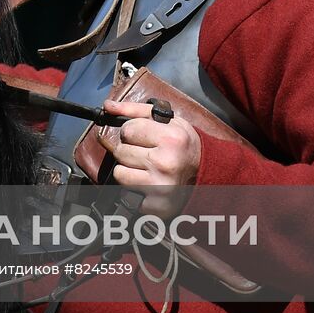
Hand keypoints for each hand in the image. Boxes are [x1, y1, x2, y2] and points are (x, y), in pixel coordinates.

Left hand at [99, 98, 200, 220]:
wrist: (206, 174)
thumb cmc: (184, 145)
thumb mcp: (168, 121)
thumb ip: (135, 110)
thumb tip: (107, 106)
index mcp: (171, 139)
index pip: (128, 130)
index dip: (133, 132)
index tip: (144, 136)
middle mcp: (165, 163)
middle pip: (121, 152)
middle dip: (129, 150)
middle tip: (147, 153)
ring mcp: (161, 187)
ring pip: (120, 174)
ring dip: (128, 170)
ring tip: (146, 168)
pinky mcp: (156, 206)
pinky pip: (126, 194)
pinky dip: (133, 189)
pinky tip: (149, 183)